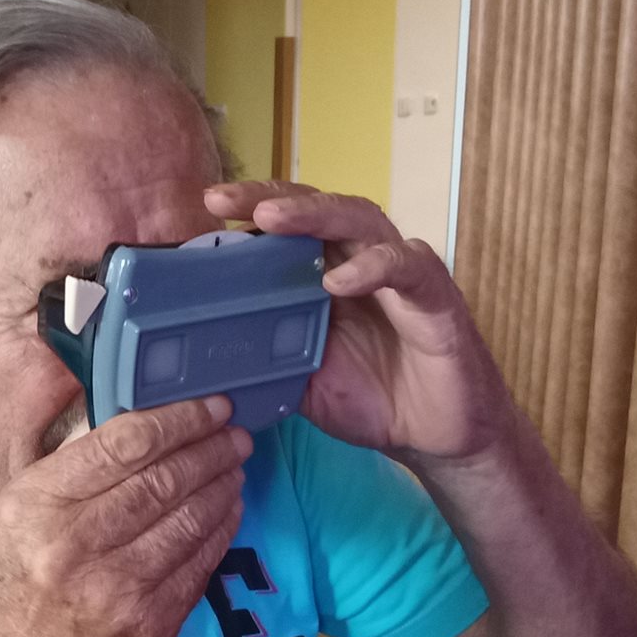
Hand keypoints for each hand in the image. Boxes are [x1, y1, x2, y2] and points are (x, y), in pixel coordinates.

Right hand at [0, 397, 250, 636]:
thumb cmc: (13, 595)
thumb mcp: (15, 520)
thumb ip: (71, 477)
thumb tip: (145, 430)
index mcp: (35, 506)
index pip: (123, 444)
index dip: (178, 418)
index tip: (209, 405)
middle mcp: (73, 544)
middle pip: (163, 478)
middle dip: (210, 448)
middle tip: (234, 431)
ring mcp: (116, 590)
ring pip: (189, 519)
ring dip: (222, 485)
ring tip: (234, 463)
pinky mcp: (149, 627)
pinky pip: (198, 564)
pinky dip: (220, 530)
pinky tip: (227, 509)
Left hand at [203, 182, 515, 464]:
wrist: (433, 437)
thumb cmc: (372, 399)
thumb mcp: (302, 382)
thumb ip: (265, 359)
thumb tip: (201, 361)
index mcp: (327, 274)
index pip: (287, 228)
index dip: (248, 213)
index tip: (205, 208)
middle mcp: (362, 261)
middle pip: (316, 208)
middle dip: (268, 199)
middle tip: (222, 200)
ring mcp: (400, 272)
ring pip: (359, 220)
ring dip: (314, 215)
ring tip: (271, 219)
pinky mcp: (436, 296)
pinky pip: (407, 267)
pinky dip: (374, 267)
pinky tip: (340, 281)